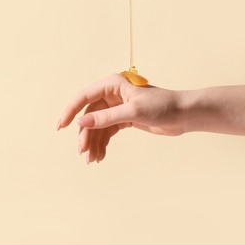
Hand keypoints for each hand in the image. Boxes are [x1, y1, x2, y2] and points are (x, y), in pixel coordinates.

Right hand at [57, 73, 185, 163]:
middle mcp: (112, 95)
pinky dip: (102, 143)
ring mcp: (116, 108)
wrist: (183, 115)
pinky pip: (106, 132)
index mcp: (112, 85)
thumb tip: (82, 123)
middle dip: (85, 135)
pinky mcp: (122, 119)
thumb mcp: (133, 112)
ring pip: (97, 126)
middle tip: (83, 153)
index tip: (61, 126)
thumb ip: (107, 118)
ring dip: (93, 142)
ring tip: (92, 159)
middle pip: (90, 116)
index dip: (70, 111)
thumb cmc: (163, 107)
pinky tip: (100, 155)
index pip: (84, 97)